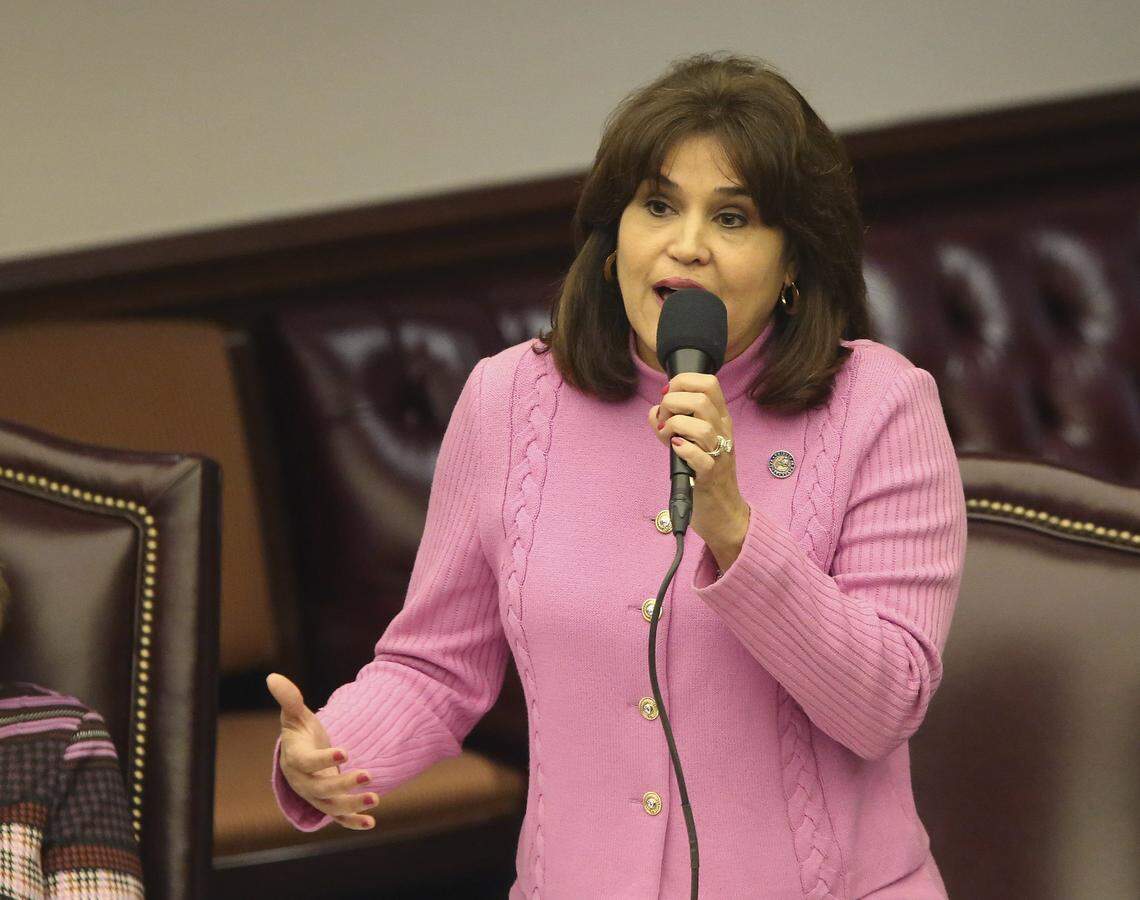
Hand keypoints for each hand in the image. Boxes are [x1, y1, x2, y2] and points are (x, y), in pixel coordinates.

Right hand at [266, 673, 376, 829]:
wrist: (301, 757)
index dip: (324, 759)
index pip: (308, 762)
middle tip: (368, 775)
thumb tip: (272, 676)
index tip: (345, 752)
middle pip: (322, 788)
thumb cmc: (299, 733)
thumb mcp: (294, 715)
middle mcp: (303, 782)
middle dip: (344, 784)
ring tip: (375, 797)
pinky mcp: (328, 804)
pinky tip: (371, 823)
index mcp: (295, 759)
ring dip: (352, 805)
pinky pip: (339, 818)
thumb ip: (289, 698)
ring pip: (332, 806)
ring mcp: (316, 796)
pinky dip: (353, 822)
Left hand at [647, 372, 749, 558]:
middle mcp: (723, 432)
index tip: (666, 394)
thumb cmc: (703, 473)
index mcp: (720, 419)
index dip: (683, 381)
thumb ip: (671, 423)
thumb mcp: (690, 441)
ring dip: (675, 426)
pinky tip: (675, 448)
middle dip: (673, 402)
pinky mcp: (711, 475)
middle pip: (702, 400)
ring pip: (702, 426)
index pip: (710, 383)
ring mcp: (719, 453)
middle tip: (664, 419)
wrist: (723, 510)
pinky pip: (700, 456)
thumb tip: (654, 411)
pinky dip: (683, 449)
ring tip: (667, 435)